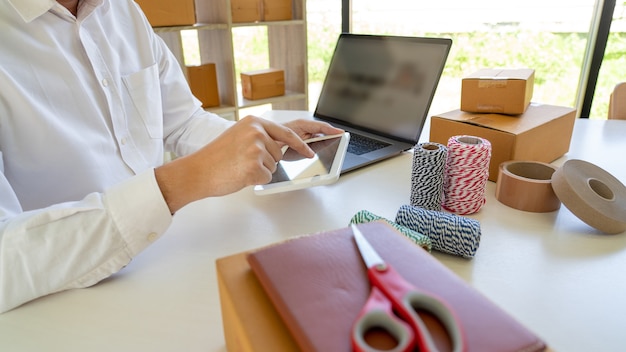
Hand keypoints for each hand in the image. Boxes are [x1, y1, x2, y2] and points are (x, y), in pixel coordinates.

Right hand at [155, 115, 341, 212]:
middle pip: (281, 151)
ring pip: (274, 165)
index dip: (306, 139)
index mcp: (254, 122)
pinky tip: (238, 174)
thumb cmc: (217, 158)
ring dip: (259, 169)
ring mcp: (257, 148)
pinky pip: (266, 176)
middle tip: (249, 163)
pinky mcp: (254, 165)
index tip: (326, 137)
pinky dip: (254, 179)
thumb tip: (283, 147)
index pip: (289, 130)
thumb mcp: (239, 137)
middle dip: (269, 160)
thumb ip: (261, 138)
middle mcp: (257, 132)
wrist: (197, 171)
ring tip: (237, 166)